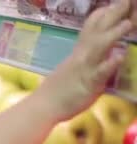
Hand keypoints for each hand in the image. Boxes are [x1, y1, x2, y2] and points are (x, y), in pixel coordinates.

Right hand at [38, 0, 134, 121]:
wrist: (43, 106)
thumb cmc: (57, 91)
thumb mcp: (71, 69)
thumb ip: (84, 59)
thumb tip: (98, 55)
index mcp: (79, 52)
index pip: (91, 26)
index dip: (104, 13)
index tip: (114, 4)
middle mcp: (82, 55)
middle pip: (98, 29)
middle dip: (113, 14)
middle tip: (126, 1)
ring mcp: (84, 68)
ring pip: (99, 47)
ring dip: (114, 34)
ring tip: (128, 24)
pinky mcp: (88, 84)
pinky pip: (100, 72)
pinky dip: (110, 64)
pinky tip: (120, 57)